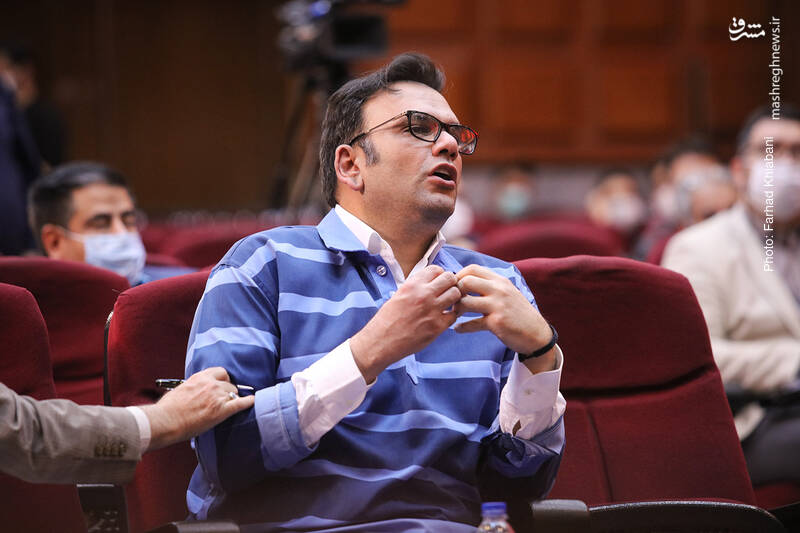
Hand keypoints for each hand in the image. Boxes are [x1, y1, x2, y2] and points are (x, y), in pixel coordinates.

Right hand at [141, 367, 254, 450]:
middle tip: (224, 399)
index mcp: (200, 377)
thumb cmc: (168, 409)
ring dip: (232, 399)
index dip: (223, 379)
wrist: (165, 421)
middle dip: (228, 390)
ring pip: (234, 393)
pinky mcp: (221, 411)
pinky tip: (252, 401)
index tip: (223, 384)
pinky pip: (240, 404)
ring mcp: (217, 397)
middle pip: (229, 383)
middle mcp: (211, 384)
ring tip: (230, 406)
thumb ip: (193, 387)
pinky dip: (248, 402)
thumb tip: (196, 391)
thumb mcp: (181, 389)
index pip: (221, 372)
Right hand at [350, 265, 461, 382]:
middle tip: (446, 291)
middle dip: (450, 283)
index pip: (436, 269)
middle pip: (450, 278)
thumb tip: (431, 282)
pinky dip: (450, 315)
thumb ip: (415, 287)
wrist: (380, 342)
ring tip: (446, 304)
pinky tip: (443, 317)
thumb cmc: (387, 320)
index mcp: (412, 285)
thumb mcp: (398, 295)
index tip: (438, 282)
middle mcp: (423, 295)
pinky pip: (454, 315)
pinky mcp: (437, 327)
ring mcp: (432, 311)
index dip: (439, 275)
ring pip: (456, 294)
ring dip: (453, 298)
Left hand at [454, 265, 555, 372]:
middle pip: (467, 281)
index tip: (455, 287)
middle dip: (455, 291)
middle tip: (453, 301)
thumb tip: (466, 281)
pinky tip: (458, 329)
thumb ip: (490, 285)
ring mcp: (498, 306)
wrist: (537, 334)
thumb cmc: (518, 313)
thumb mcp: (507, 292)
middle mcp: (499, 290)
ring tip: (456, 314)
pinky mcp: (497, 322)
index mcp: (500, 280)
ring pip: (466, 302)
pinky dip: (462, 327)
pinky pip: (472, 323)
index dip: (459, 276)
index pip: (473, 268)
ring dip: (456, 309)